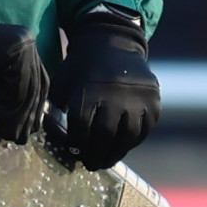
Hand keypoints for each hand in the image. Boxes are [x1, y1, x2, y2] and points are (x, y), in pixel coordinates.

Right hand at [0, 18, 49, 146]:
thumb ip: (9, 88)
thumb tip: (22, 116)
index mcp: (25, 45)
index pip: (39, 80)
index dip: (35, 106)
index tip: (30, 126)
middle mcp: (29, 42)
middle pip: (38, 85)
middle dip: (30, 114)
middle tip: (22, 135)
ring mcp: (25, 45)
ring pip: (31, 88)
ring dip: (21, 114)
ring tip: (10, 133)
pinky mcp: (17, 52)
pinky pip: (21, 87)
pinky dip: (13, 105)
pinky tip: (3, 118)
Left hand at [51, 10, 160, 169]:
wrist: (112, 43)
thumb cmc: (81, 67)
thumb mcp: (63, 82)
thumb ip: (56, 108)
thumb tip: (52, 139)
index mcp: (88, 90)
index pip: (81, 128)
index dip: (76, 145)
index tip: (74, 153)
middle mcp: (115, 94)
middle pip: (105, 135)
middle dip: (96, 154)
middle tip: (91, 164)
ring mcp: (138, 97)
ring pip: (128, 136)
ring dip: (116, 153)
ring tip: (106, 160)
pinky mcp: (154, 100)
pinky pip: (145, 129)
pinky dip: (134, 141)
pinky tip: (122, 145)